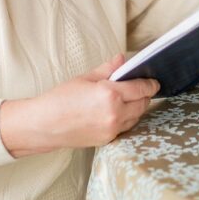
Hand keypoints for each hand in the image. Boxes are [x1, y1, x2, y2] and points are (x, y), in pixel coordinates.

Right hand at [0, 54, 158, 156]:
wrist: (44, 125)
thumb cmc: (60, 99)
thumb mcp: (85, 78)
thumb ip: (108, 69)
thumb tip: (123, 59)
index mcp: (110, 94)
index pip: (141, 88)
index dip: (150, 83)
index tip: (154, 81)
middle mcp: (115, 114)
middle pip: (143, 104)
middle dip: (145, 95)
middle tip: (141, 88)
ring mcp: (112, 129)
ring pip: (137, 117)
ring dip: (137, 108)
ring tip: (130, 99)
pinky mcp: (108, 140)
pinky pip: (126, 127)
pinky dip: (127, 118)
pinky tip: (119, 111)